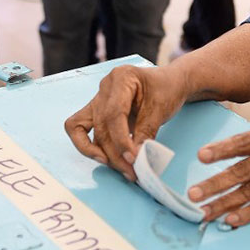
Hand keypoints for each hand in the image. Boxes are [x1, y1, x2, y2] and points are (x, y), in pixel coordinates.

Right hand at [64, 65, 188, 181]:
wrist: (169, 83)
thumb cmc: (167, 90)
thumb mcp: (161, 110)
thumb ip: (146, 132)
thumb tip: (134, 158)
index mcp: (121, 78)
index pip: (114, 114)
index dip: (121, 140)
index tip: (133, 159)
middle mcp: (105, 88)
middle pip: (101, 126)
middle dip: (115, 154)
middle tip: (133, 172)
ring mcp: (97, 100)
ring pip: (84, 130)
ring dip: (103, 154)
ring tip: (124, 170)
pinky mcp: (96, 112)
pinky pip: (80, 129)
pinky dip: (87, 146)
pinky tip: (104, 159)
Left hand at [188, 121, 249, 225]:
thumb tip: (229, 153)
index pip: (245, 141)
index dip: (223, 149)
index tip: (201, 156)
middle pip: (243, 170)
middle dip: (216, 183)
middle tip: (193, 194)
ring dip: (225, 204)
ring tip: (205, 213)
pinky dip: (249, 214)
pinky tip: (232, 220)